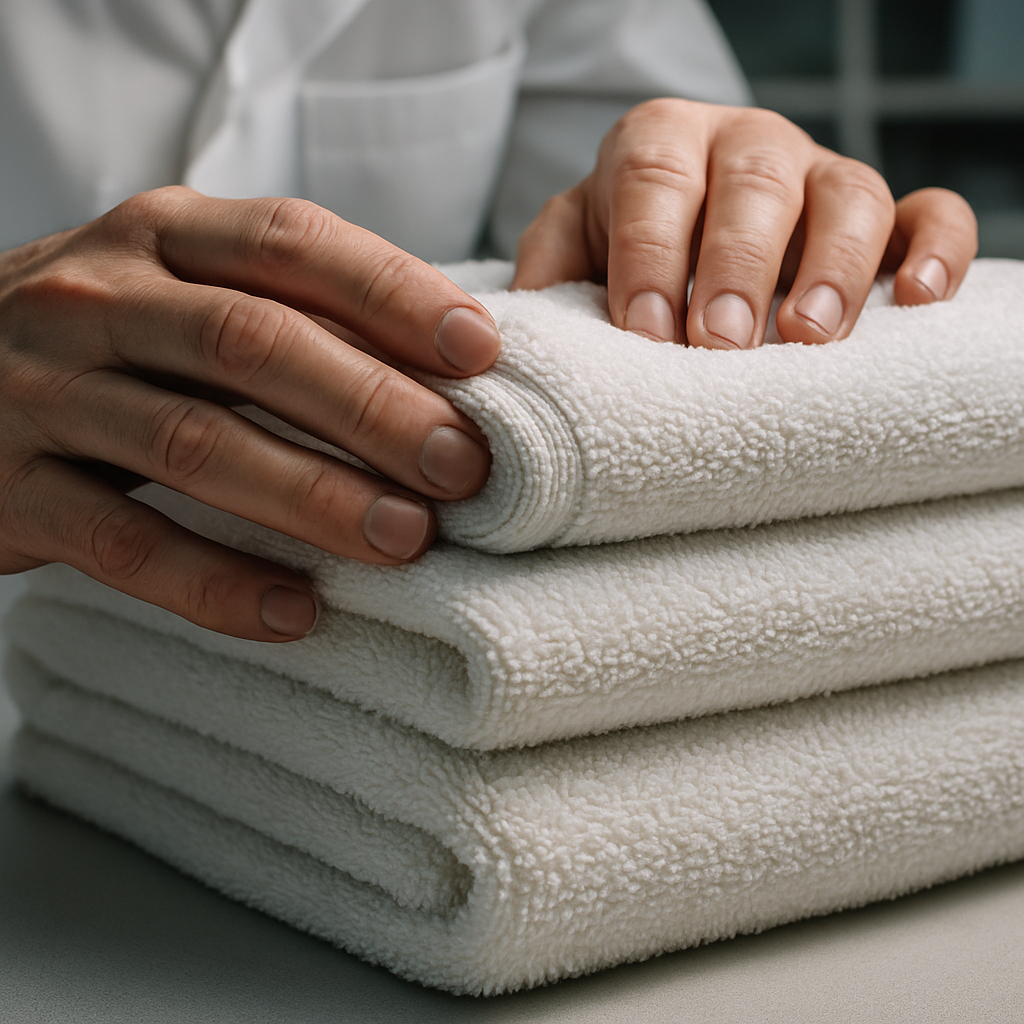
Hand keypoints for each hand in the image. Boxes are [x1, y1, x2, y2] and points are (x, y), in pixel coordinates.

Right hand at [0, 187, 498, 640]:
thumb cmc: (109, 338)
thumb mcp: (183, 288)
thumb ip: (290, 309)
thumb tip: (447, 365)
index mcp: (163, 235)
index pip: (293, 243)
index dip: (393, 293)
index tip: (481, 351)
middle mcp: (100, 298)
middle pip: (254, 344)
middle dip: (371, 407)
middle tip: (465, 467)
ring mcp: (47, 392)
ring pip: (195, 443)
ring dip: (313, 496)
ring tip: (407, 539)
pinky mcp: (12, 490)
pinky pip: (123, 543)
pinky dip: (214, 582)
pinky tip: (295, 612)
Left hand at [513, 98, 977, 347]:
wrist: (691, 234)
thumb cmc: (626, 250)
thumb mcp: (571, 247)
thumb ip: (547, 272)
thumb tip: (513, 336)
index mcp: (660, 146)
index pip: (654, 178)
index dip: (651, 251)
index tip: (648, 332)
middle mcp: (746, 148)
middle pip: (753, 183)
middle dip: (737, 264)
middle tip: (721, 343)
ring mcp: (821, 178)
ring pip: (850, 194)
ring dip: (834, 267)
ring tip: (807, 340)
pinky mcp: (885, 216)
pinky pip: (929, 214)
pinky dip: (936, 252)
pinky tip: (917, 302)